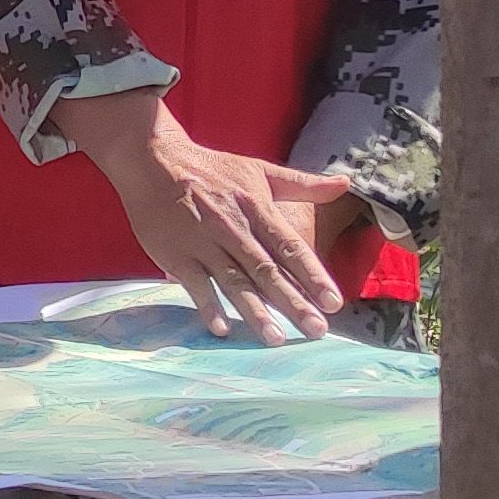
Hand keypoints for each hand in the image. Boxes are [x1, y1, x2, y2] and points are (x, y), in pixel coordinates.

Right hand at [74, 95, 347, 340]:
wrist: (152, 160)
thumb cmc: (211, 169)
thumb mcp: (258, 170)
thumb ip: (302, 184)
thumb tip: (346, 184)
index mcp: (257, 209)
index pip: (290, 247)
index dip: (312, 275)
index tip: (333, 302)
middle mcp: (233, 229)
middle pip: (267, 271)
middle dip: (293, 302)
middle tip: (316, 331)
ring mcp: (203, 243)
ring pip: (234, 281)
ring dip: (254, 311)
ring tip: (275, 339)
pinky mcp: (176, 254)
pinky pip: (195, 284)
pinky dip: (207, 305)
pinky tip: (221, 328)